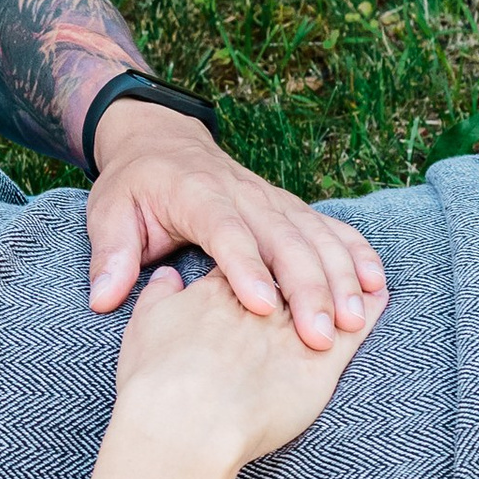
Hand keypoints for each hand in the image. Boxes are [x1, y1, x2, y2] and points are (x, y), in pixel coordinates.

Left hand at [84, 99, 385, 353]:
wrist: (163, 143)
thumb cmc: (134, 187)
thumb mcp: (108, 213)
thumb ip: (109, 255)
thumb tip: (103, 298)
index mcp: (196, 194)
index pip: (225, 231)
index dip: (245, 267)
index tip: (260, 307)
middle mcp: (243, 194)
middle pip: (282, 239)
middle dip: (306, 287)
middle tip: (320, 335)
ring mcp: (272, 200)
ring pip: (314, 236)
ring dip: (338, 277)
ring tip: (355, 320)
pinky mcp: (289, 209)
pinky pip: (331, 229)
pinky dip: (355, 253)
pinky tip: (376, 285)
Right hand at [111, 254, 383, 473]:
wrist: (183, 421)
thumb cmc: (154, 380)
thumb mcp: (143, 326)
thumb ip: (157, 297)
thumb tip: (165, 279)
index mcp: (217, 286)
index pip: (247, 257)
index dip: (259, 255)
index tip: (268, 256)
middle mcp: (261, 298)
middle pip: (293, 266)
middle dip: (311, 262)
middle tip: (325, 262)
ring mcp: (292, 326)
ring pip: (328, 290)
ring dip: (346, 282)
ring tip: (363, 279)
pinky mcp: (319, 361)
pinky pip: (354, 329)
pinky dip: (369, 309)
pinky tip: (379, 297)